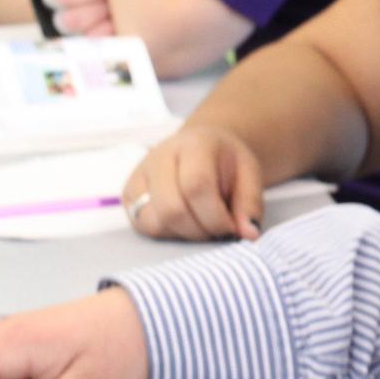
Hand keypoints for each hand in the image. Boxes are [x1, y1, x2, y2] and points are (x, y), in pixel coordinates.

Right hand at [122, 123, 264, 241]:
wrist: (202, 147)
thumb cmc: (226, 162)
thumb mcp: (249, 174)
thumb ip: (250, 203)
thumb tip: (249, 234)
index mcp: (194, 144)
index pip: (196, 186)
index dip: (215, 217)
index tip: (232, 229)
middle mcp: (160, 155)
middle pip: (171, 208)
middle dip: (200, 231)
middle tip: (218, 231)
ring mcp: (140, 174)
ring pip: (154, 222)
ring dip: (183, 235)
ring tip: (203, 225)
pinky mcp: (129, 194)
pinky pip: (143, 226)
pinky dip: (168, 233)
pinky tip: (185, 223)